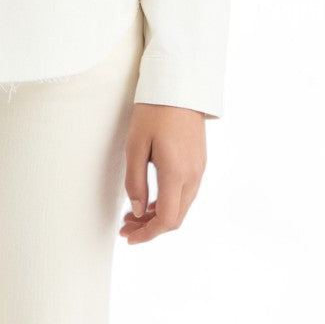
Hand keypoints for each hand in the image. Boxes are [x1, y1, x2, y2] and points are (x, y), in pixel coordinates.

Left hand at [119, 102, 205, 243]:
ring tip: (133, 214)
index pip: (166, 220)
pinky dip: (168, 203)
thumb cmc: (153, 111)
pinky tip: (150, 199)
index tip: (128, 237)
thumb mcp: (135, 144)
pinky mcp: (199, 163)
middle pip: (175, 218)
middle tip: (125, 226)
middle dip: (150, 228)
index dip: (147, 234)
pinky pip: (185, 194)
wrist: (179, 86)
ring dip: (158, 216)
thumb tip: (137, 211)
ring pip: (181, 207)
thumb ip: (135, 181)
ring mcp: (199, 170)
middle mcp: (193, 176)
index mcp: (177, 173)